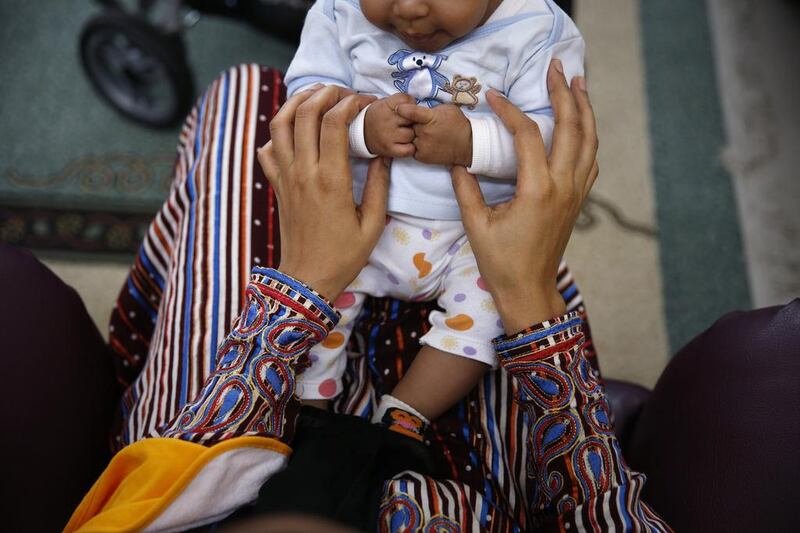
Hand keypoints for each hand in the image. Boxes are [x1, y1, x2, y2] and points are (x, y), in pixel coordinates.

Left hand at [256, 85, 390, 300]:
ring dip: (296, 103)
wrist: (307, 279)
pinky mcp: (276, 185)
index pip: (334, 122)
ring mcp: (285, 177)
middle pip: (304, 113)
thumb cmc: (344, 256)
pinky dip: (277, 134)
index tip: (364, 101)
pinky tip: (294, 132)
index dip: (349, 103)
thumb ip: (378, 185)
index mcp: (331, 180)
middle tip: (341, 91)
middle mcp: (304, 172)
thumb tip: (384, 153)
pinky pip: (267, 150)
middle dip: (324, 93)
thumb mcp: (372, 223)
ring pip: (279, 124)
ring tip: (315, 96)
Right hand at [364, 93, 416, 157]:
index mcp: (385, 106)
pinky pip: (408, 149)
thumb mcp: (385, 102)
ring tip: (404, 133)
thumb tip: (417, 106)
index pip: (407, 100)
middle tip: (406, 123)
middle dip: (412, 120)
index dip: (410, 104)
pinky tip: (405, 144)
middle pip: (412, 118)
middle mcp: (386, 120)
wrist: (362, 133)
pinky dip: (410, 148)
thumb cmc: (379, 116)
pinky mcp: (389, 149)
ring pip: (411, 134)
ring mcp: (388, 136)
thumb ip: (401, 101)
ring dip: (411, 135)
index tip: (406, 109)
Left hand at [395, 103, 472, 166]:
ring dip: (413, 135)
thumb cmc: (457, 124)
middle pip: (407, 125)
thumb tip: (417, 107)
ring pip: (409, 138)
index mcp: (430, 118)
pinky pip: (411, 148)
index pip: (410, 112)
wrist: (467, 145)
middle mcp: (424, 132)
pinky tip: (425, 142)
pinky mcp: (422, 156)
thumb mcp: (446, 109)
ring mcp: (422, 146)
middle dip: (411, 123)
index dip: (403, 109)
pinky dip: (415, 145)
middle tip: (420, 123)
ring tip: (424, 133)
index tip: (399, 108)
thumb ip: (430, 108)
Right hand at [451, 60, 598, 333]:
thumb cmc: (501, 262)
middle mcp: (563, 185)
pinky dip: (588, 136)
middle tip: (556, 67)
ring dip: (584, 109)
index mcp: (537, 189)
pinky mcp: (578, 200)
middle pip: (572, 127)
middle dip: (564, 92)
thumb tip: (457, 162)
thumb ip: (466, 189)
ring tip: (578, 82)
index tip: (493, 95)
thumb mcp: (476, 225)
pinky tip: (581, 125)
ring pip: (589, 141)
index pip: (529, 135)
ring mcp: (575, 192)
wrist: (530, 291)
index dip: (510, 110)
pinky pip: (590, 160)